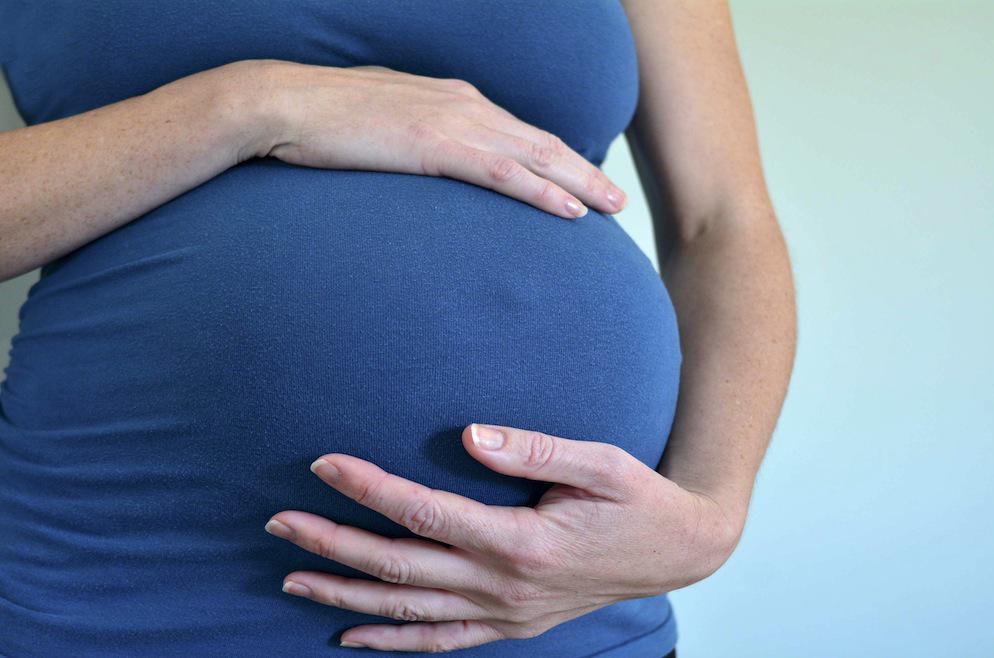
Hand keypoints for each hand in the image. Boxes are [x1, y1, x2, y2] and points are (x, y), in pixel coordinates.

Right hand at [228, 59, 626, 218]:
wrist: (284, 104)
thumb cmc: (325, 119)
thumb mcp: (384, 122)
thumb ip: (417, 137)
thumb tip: (430, 159)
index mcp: (453, 99)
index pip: (518, 132)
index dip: (556, 158)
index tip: (582, 180)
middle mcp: (464, 104)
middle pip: (540, 142)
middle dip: (583, 171)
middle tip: (617, 199)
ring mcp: (452, 122)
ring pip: (534, 156)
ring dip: (578, 184)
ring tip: (611, 207)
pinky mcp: (435, 145)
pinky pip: (503, 173)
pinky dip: (541, 192)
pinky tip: (569, 212)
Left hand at [264, 423, 742, 651]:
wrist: (679, 550)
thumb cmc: (638, 498)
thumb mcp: (600, 461)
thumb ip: (533, 449)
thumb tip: (469, 436)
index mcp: (521, 542)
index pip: (425, 513)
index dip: (369, 488)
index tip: (322, 464)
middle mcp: (505, 587)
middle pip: (399, 567)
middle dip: (332, 545)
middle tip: (279, 523)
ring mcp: (506, 614)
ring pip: (408, 611)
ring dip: (345, 597)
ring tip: (291, 581)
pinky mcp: (512, 625)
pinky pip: (440, 642)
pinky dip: (392, 642)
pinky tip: (352, 637)